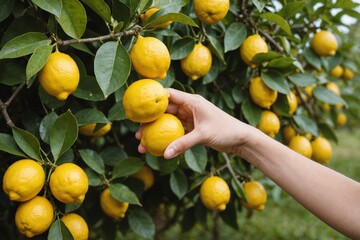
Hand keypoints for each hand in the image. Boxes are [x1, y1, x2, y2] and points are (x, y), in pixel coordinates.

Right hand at [136, 88, 251, 158]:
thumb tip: (165, 154)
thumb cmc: (225, 131)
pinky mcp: (193, 128)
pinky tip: (157, 148)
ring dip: (156, 132)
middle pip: (165, 112)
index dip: (153, 100)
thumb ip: (183, 144)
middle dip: (150, 122)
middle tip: (137, 133)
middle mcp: (189, 108)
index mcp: (192, 101)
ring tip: (142, 143)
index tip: (138, 108)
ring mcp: (191, 118)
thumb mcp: (203, 135)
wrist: (241, 139)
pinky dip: (167, 139)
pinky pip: (176, 132)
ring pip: (168, 123)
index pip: (168, 96)